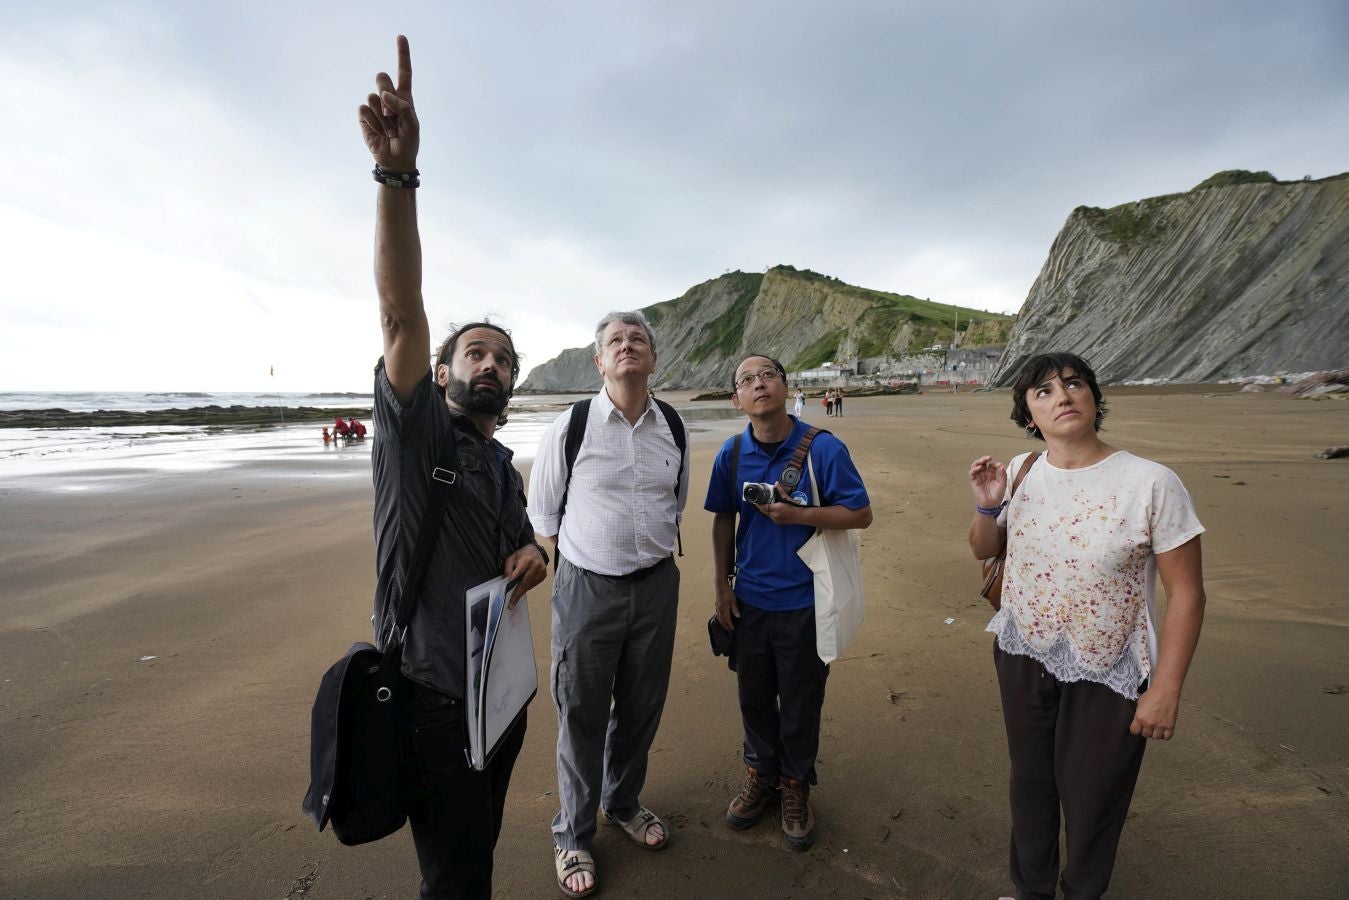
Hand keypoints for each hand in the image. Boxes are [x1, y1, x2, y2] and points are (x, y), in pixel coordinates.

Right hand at [358, 35, 419, 170]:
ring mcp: (374, 107)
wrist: (395, 160)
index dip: (402, 54)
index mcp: (404, 98)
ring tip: (389, 129)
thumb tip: (384, 95)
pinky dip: (372, 122)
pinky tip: (379, 132)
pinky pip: (363, 110)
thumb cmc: (407, 142)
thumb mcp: (413, 124)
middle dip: (386, 91)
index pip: (403, 72)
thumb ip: (402, 107)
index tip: (401, 36)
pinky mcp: (364, 117)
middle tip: (392, 114)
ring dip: (382, 116)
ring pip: (372, 97)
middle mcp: (388, 99)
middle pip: (382, 78)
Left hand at [502, 544, 546, 608]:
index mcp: (527, 561)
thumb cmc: (521, 554)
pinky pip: (534, 584)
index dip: (513, 588)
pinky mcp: (544, 575)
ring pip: (530, 585)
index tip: (509, 598)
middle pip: (525, 584)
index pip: (517, 577)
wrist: (535, 550)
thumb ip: (508, 570)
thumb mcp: (511, 558)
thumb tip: (507, 582)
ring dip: (522, 590)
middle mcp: (536, 566)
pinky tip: (524, 585)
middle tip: (511, 605)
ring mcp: (542, 571)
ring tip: (516, 595)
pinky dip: (528, 586)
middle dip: (517, 594)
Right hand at [714, 581, 739, 630]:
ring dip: (722, 623)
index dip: (730, 625)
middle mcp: (719, 609)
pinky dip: (719, 618)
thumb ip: (735, 608)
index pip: (726, 620)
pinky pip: (717, 614)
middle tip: (729, 630)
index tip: (733, 629)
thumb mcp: (733, 600)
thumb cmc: (727, 591)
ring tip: (725, 626)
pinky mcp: (717, 604)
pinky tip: (721, 618)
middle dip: (725, 626)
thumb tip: (737, 616)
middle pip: (722, 620)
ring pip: (719, 617)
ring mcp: (717, 607)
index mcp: (724, 609)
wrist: (720, 584)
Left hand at [751, 481, 805, 524]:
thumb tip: (776, 483)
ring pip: (767, 514)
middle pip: (764, 511)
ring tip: (763, 504)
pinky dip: (769, 512)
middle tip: (758, 501)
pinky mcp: (778, 522)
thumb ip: (780, 490)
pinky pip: (771, 516)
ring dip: (765, 510)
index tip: (755, 501)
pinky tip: (770, 509)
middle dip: (760, 507)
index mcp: (776, 509)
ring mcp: (776, 520)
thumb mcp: (787, 497)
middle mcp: (774, 515)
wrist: (801, 516)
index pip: (764, 507)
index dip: (758, 504)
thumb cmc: (794, 506)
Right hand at [969, 456, 1006, 507]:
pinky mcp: (974, 481)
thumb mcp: (1002, 484)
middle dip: (985, 459)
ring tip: (983, 461)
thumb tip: (1000, 464)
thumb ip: (1002, 474)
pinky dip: (974, 469)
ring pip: (976, 466)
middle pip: (983, 463)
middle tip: (988, 458)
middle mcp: (985, 474)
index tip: (999, 467)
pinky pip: (972, 473)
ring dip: (978, 462)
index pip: (992, 465)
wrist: (991, 504)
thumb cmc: (997, 495)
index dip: (995, 464)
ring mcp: (979, 477)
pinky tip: (979, 468)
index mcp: (992, 474)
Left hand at [1129, 685, 1179, 739]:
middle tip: (1148, 725)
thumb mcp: (1139, 703)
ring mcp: (1160, 725)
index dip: (1135, 729)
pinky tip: (1163, 730)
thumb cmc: (1152, 694)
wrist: (1165, 691)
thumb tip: (1138, 720)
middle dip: (1146, 730)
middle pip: (1145, 735)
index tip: (1137, 727)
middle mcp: (1150, 723)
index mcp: (1140, 717)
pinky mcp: (1170, 726)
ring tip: (1156, 727)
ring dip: (1155, 733)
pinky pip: (1167, 737)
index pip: (1134, 731)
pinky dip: (1165, 735)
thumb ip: (1138, 714)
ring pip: (1156, 737)